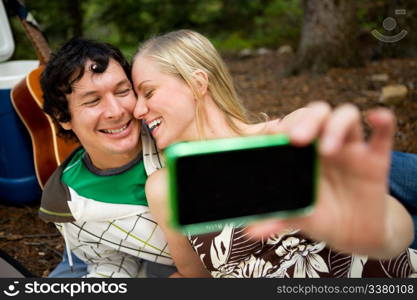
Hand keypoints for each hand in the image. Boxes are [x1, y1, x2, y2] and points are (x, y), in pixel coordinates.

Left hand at [248, 102, 412, 257]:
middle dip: (306, 120)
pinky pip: (383, 133)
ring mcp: (351, 149)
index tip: (273, 135)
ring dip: (336, 126)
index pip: (292, 125)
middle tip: (296, 138)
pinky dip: (382, 121)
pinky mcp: (376, 160)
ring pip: (346, 116)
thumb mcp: (297, 216)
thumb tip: (250, 230)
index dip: (283, 126)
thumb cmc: (319, 216)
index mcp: (302, 152)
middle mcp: (324, 144)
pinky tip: (376, 117)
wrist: (352, 234)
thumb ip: (276, 218)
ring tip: (328, 150)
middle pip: (317, 114)